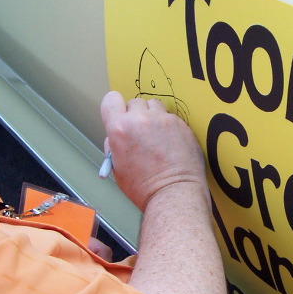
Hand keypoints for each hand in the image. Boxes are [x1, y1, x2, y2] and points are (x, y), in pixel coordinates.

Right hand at [100, 91, 207, 210]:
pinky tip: (171, 144)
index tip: (119, 115)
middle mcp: (140, 119)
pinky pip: (170, 117)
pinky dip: (169, 126)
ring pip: (154, 106)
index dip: (115, 108)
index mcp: (119, 129)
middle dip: (136, 115)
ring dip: (153, 116)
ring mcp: (163, 120)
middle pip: (134, 102)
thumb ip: (113, 144)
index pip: (111, 99)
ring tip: (157, 136)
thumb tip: (118, 134)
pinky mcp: (181, 124)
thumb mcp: (116, 167)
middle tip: (141, 133)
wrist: (174, 194)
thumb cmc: (143, 187)